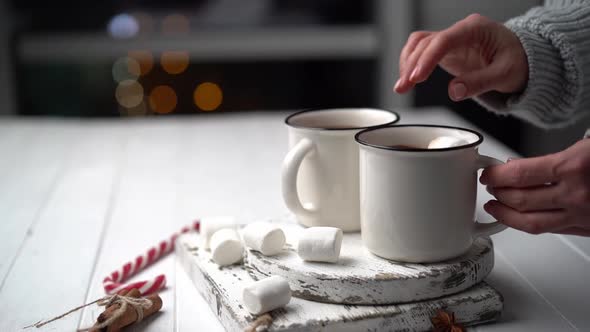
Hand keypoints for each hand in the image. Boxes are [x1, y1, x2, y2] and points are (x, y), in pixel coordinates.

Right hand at [394, 14, 527, 100]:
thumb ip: (480, 82)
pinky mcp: (445, 50)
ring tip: (401, 86)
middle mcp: (459, 31)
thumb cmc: (519, 61)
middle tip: (404, 86)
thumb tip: (453, 91)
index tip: (417, 77)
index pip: (444, 40)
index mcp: (475, 29)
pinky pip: (421, 51)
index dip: (428, 58)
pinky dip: (411, 64)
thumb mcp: (506, 74)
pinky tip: (407, 79)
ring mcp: (451, 40)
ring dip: (407, 64)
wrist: (523, 59)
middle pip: (426, 42)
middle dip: (412, 65)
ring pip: (419, 44)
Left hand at [481, 139, 589, 235]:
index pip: (519, 175)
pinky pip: (551, 231)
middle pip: (520, 200)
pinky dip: (530, 224)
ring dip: (506, 215)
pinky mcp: (588, 229)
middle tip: (491, 187)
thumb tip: (517, 165)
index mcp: (572, 167)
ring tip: (495, 207)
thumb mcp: (585, 148)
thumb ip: (551, 158)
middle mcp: (575, 194)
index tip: (488, 174)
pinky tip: (521, 219)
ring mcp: (582, 215)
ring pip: (531, 223)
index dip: (496, 175)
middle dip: (498, 193)